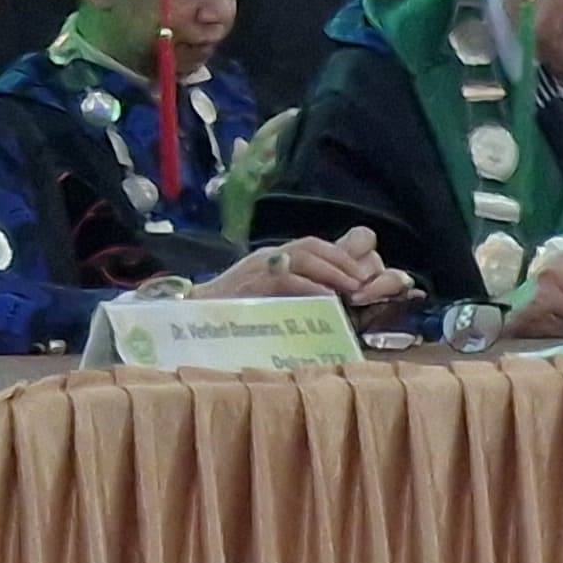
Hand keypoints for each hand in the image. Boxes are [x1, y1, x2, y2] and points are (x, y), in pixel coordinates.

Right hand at [196, 229, 413, 309]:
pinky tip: (329, 299)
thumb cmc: (233, 314)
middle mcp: (268, 256)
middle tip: (366, 280)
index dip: (341, 255)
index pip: (312, 245)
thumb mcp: (270, 298)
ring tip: (354, 287)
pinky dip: (312, 286)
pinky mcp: (253, 282)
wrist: (196, 317)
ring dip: (334, 270)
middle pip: (312, 245)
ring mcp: (259, 266)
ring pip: (304, 255)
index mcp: (274, 259)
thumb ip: (295, 293)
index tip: (364, 273)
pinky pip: (288, 277)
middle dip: (344, 260)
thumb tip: (331, 300)